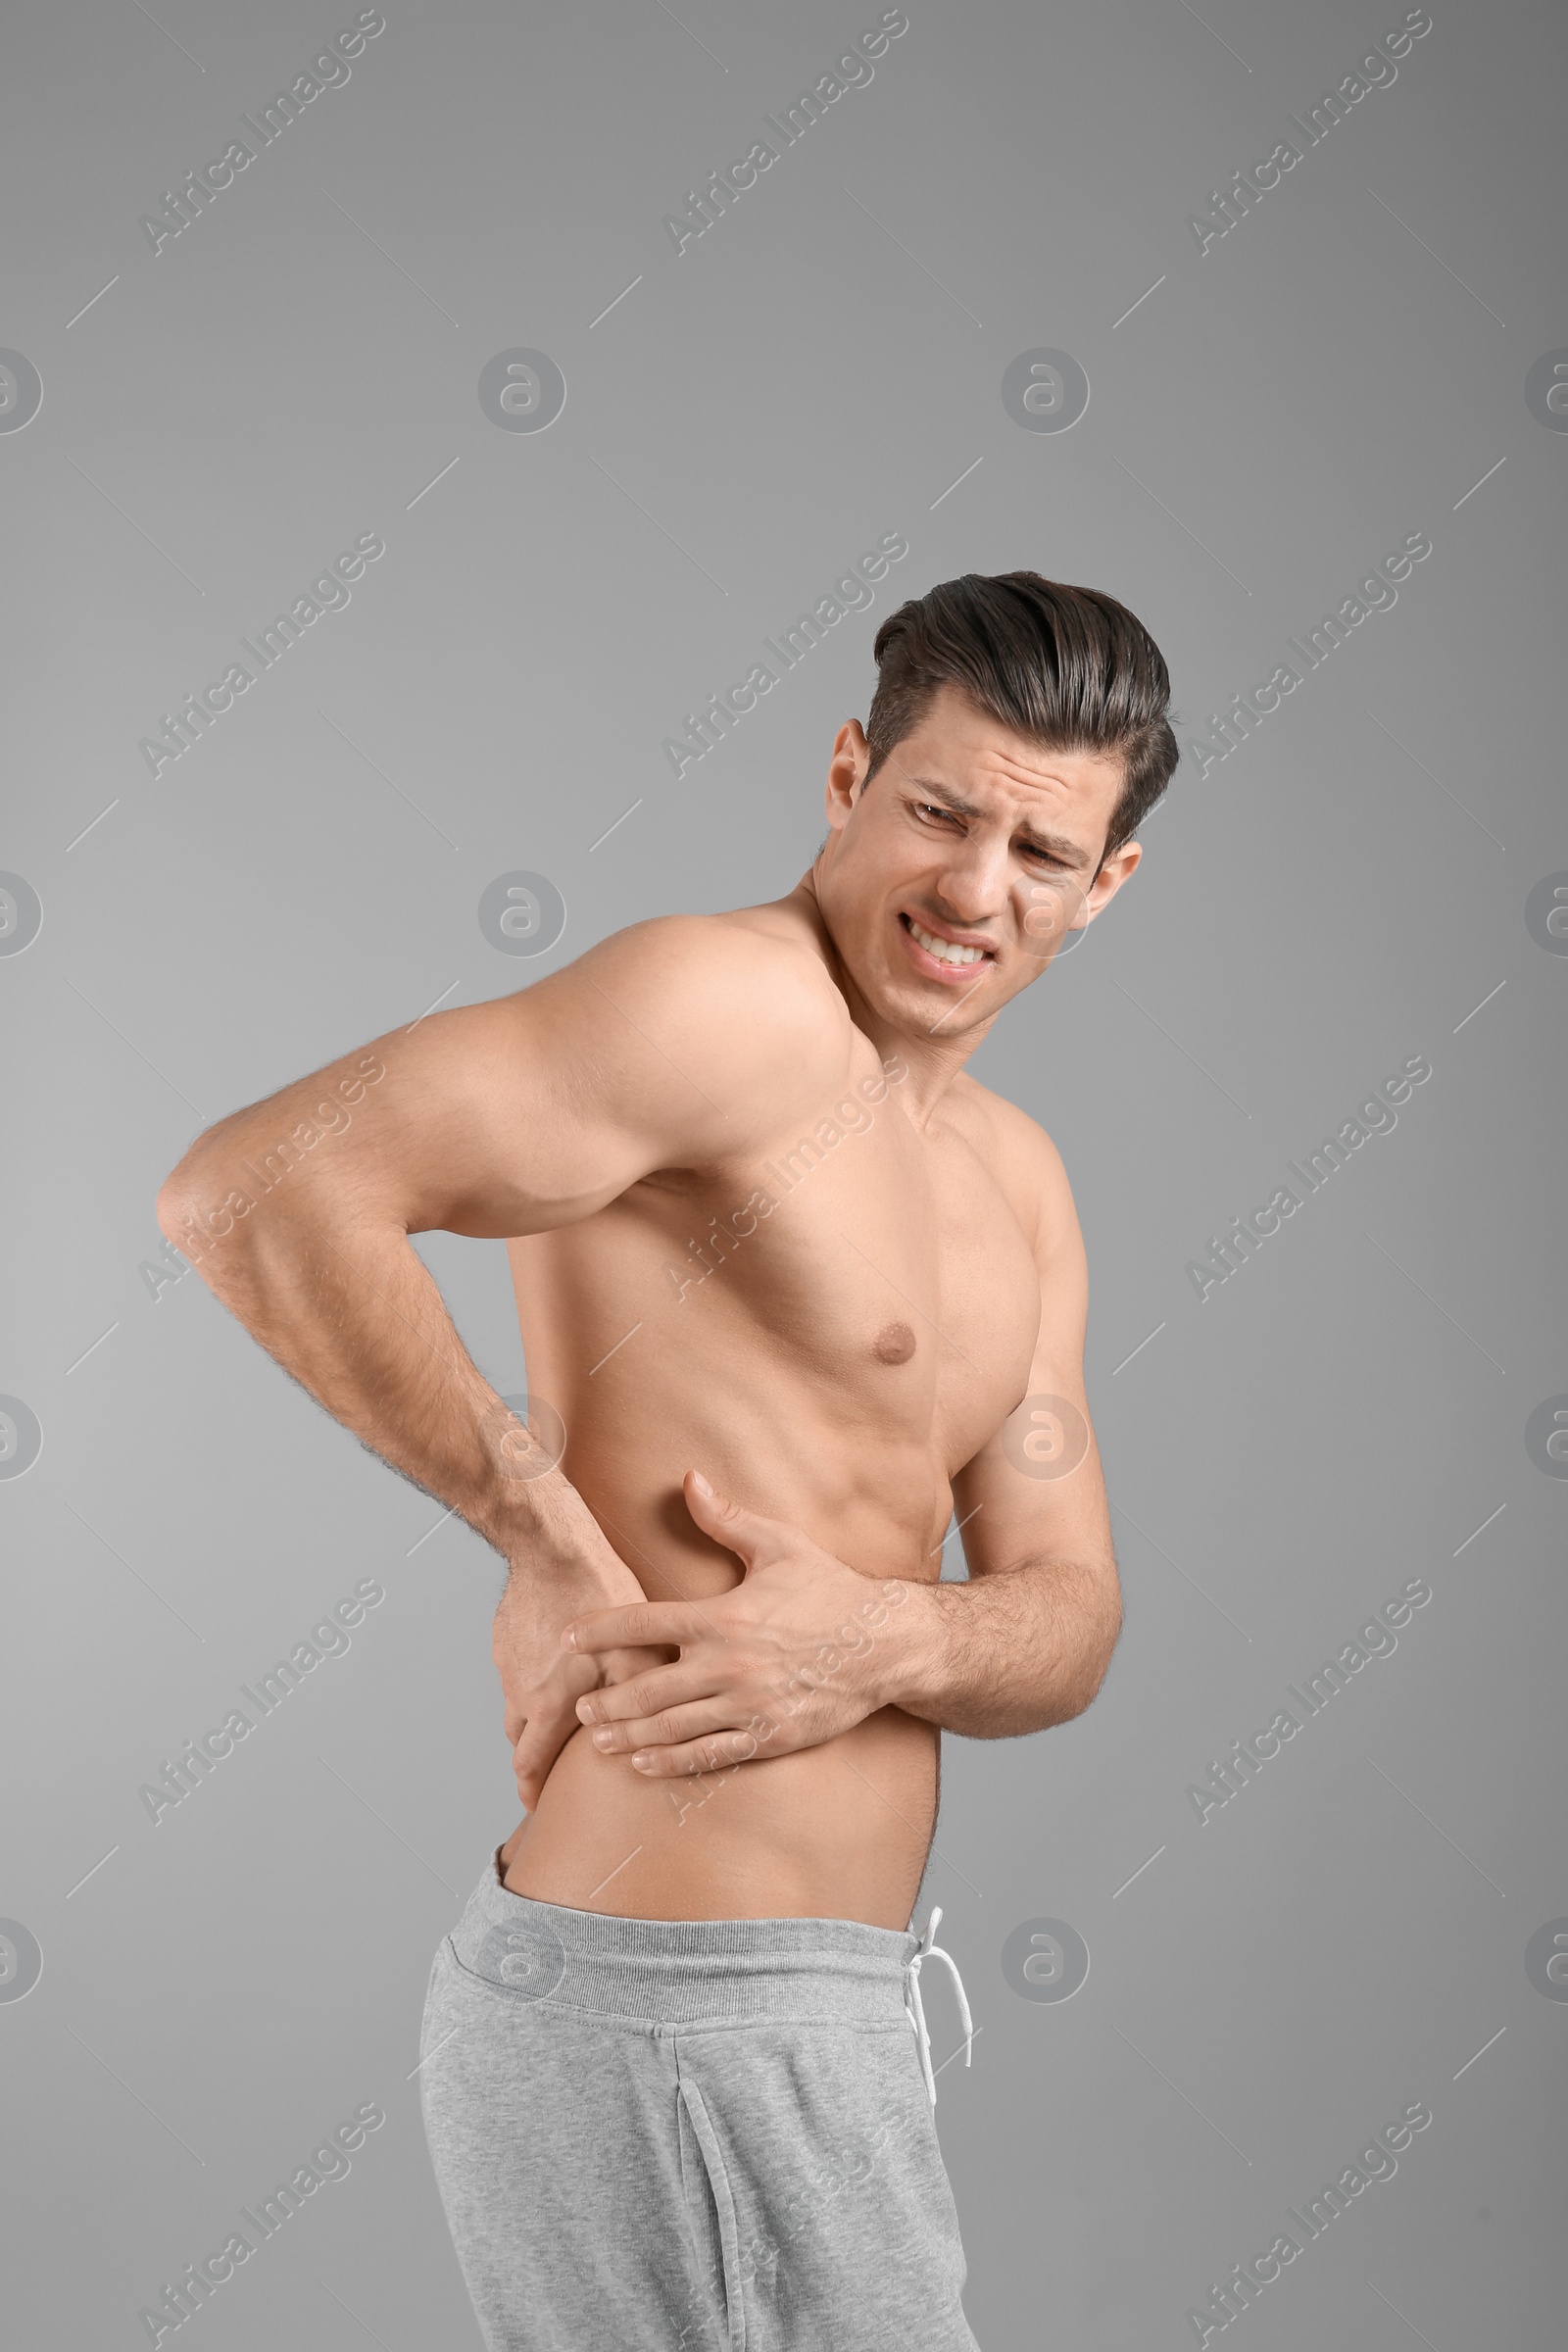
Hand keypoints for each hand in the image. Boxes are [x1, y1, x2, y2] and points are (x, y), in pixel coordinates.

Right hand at [492, 1494, 674, 1810]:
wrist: (550, 1543)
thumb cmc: (600, 1593)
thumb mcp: (637, 1650)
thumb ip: (643, 1697)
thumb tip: (659, 1732)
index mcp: (549, 1703)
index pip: (532, 1763)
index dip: (533, 1790)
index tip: (537, 1807)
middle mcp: (521, 1689)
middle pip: (519, 1739)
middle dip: (532, 1759)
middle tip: (547, 1769)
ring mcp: (508, 1661)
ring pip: (514, 1703)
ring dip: (530, 1718)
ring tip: (554, 1716)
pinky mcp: (505, 1633)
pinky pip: (514, 1668)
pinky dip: (529, 1677)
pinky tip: (551, 1662)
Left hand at [563, 1472, 916, 1776]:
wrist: (886, 1644)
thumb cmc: (830, 1590)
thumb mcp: (780, 1546)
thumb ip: (727, 1519)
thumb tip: (688, 1479)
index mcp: (724, 1617)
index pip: (644, 1623)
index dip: (600, 1631)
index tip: (571, 1637)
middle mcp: (730, 1665)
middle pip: (648, 1688)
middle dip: (608, 1698)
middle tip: (580, 1703)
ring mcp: (749, 1706)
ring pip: (672, 1727)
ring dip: (628, 1735)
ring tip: (598, 1738)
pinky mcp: (769, 1737)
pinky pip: (709, 1754)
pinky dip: (671, 1762)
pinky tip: (644, 1763)